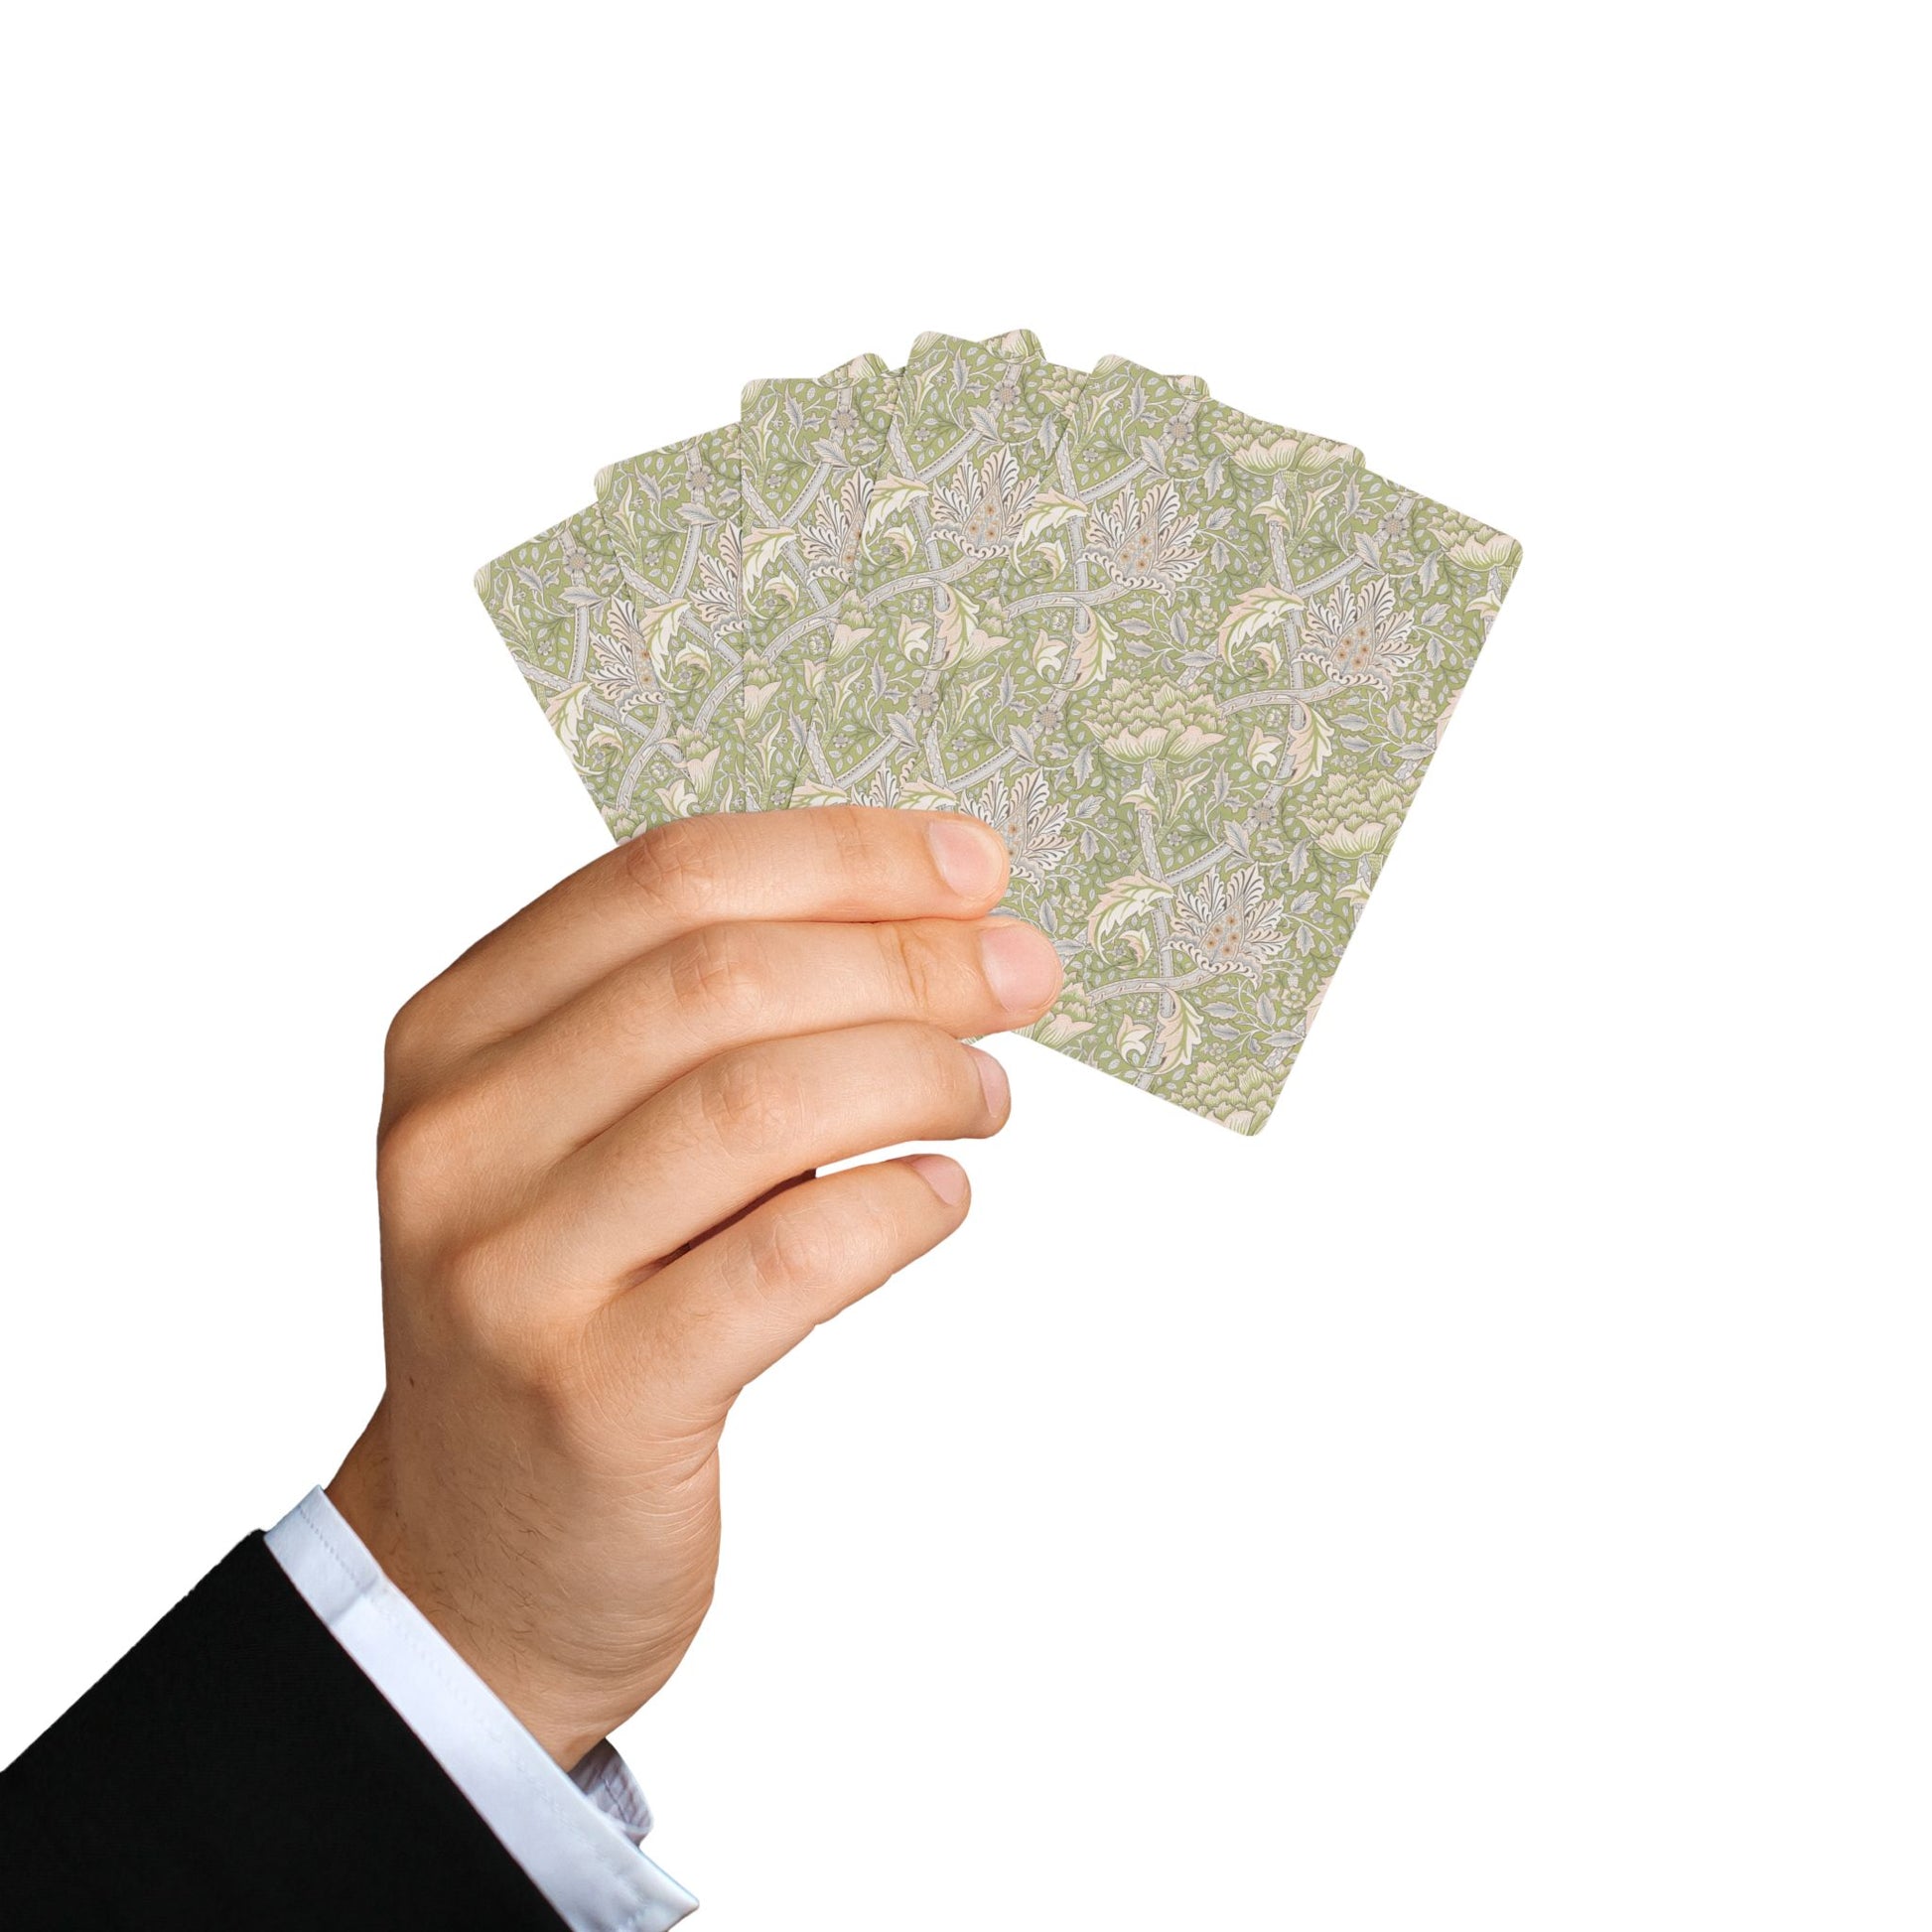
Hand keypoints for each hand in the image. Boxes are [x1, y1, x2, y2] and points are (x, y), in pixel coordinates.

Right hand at [328, 808, 1060, 1765]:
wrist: (477, 1558)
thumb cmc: (573, 1312)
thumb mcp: (583, 1139)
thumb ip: (705, 1025)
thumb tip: (934, 920)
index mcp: (456, 1034)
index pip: (668, 878)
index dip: (844, 856)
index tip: (974, 868)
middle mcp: (460, 1137)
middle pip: (722, 978)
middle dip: (908, 957)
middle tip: (1023, 974)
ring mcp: (514, 1269)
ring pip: (758, 1105)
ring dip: (915, 1073)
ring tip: (988, 1093)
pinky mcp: (594, 1394)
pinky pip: (786, 1259)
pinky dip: (892, 1206)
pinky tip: (938, 1194)